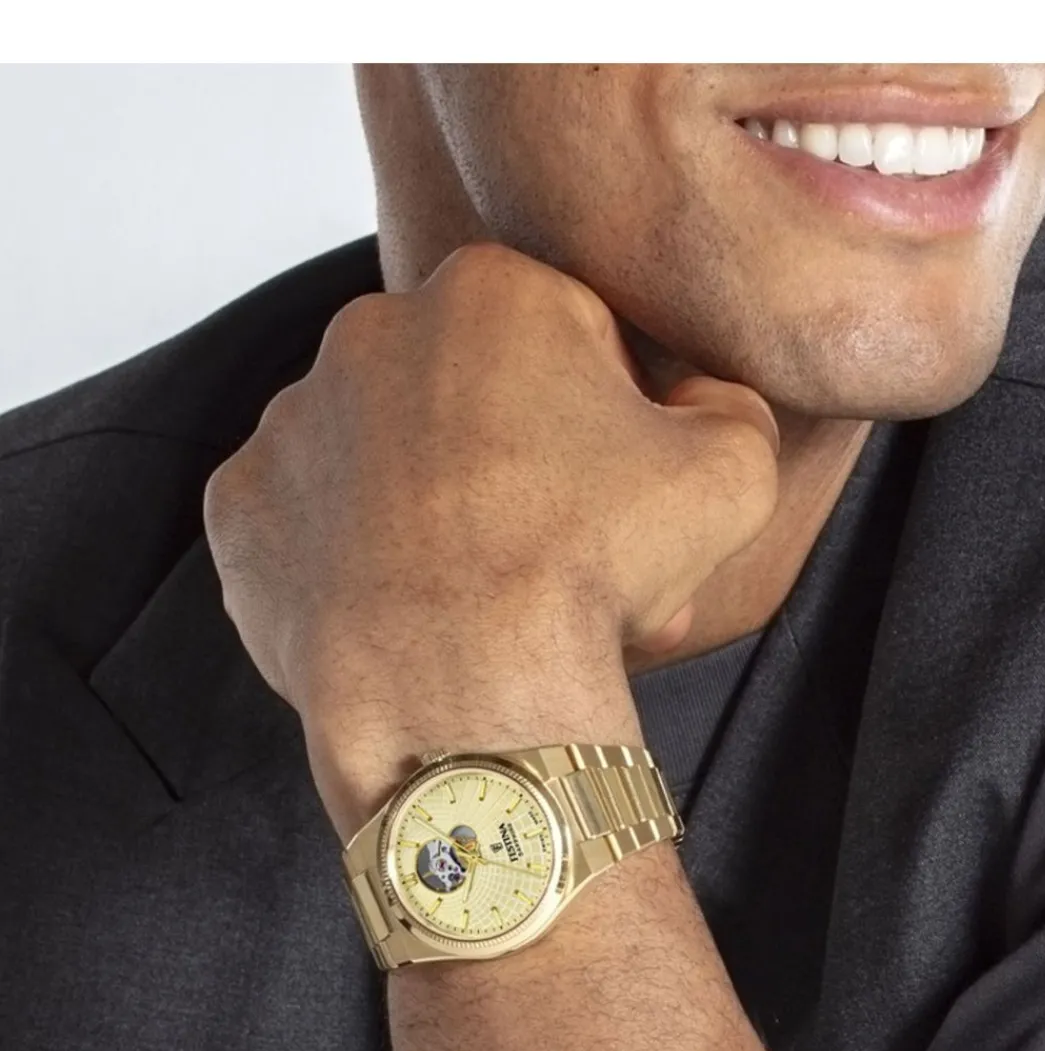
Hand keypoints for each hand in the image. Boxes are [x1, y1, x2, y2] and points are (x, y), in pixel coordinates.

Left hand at [202, 242, 780, 833]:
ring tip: (478, 592)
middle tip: (554, 552)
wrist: (467, 692)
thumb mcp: (733, 473)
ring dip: (431, 506)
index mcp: (492, 293)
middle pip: (467, 392)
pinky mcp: (239, 508)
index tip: (616, 493)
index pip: (568, 337)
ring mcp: (291, 421)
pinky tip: (402, 610)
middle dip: (515, 458)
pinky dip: (349, 558)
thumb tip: (694, 399)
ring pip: (383, 455)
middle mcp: (372, 333)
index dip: (608, 421)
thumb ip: (729, 404)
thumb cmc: (589, 573)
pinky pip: (307, 522)